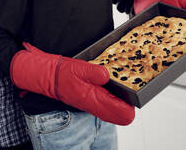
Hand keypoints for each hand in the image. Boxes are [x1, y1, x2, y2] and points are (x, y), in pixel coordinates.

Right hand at [10, 43, 134, 124]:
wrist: (50, 78)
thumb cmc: (62, 74)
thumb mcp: (78, 68)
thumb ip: (94, 72)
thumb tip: (106, 76)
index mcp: (94, 100)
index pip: (120, 113)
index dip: (130, 108)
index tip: (135, 97)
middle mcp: (96, 105)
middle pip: (121, 115)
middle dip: (130, 106)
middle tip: (135, 91)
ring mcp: (95, 104)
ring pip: (116, 111)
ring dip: (124, 103)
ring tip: (129, 88)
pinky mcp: (94, 99)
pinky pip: (109, 104)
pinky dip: (116, 98)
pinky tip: (117, 88)